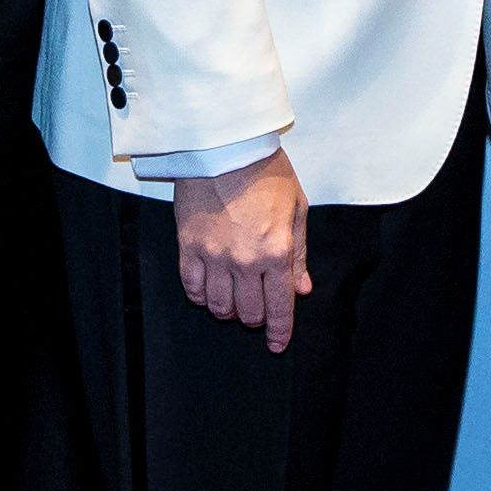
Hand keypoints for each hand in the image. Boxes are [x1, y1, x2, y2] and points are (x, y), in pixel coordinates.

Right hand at [172, 151, 313, 353]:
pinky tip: (208, 290)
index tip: (277, 344)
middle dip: (255, 317)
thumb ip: (298, 253)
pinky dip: (201, 296)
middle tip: (257, 308)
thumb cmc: (265, 171)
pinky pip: (192, 287)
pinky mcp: (188, 245)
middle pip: (248, 312)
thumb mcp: (296, 208)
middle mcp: (245, 260)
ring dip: (228, 309)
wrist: (224, 145)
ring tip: (233, 299)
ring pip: (219, 305)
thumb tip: (301, 289)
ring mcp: (214, 255)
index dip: (279, 331)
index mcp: (276, 251)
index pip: (279, 306)